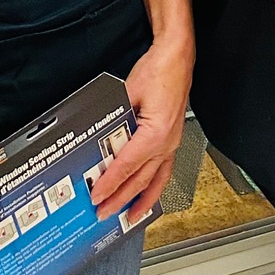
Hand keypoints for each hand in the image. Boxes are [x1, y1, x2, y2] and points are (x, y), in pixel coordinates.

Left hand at [91, 34, 193, 225]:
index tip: (97, 196)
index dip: (109, 184)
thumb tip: (98, 138)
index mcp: (155, 134)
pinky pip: (164, 170)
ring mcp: (171, 143)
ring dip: (140, 200)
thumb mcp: (128, 93)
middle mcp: (166, 143)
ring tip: (130, 217)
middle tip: (103, 212)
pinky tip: (148, 193)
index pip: (126, 166)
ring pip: (155, 180)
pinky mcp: (172, 138)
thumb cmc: (159, 70)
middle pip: (140, 179)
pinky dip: (155, 186)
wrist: (177, 57)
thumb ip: (114, 120)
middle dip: (120, 199)